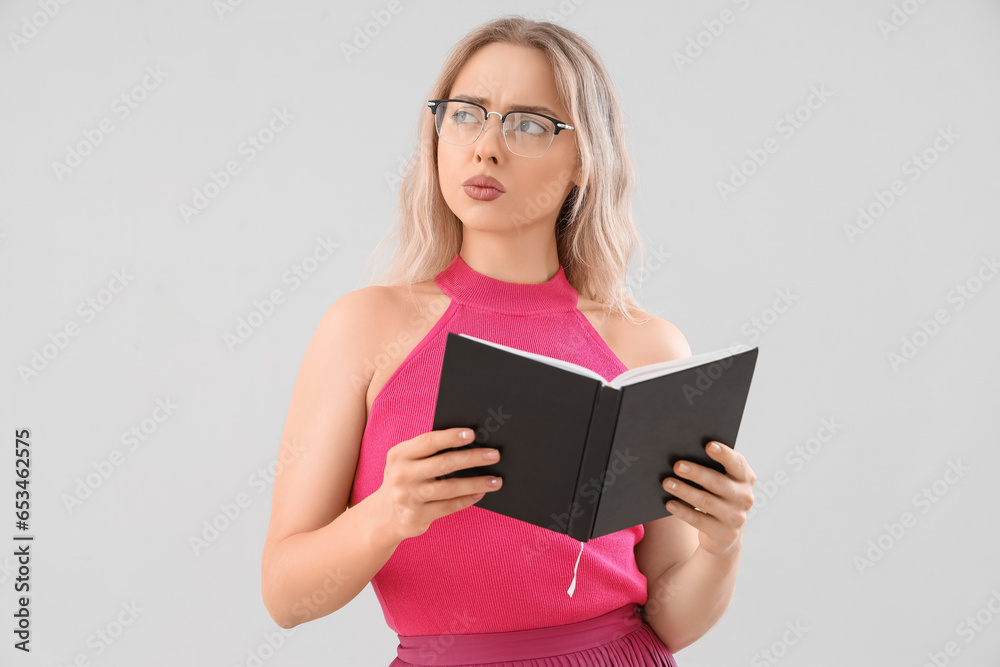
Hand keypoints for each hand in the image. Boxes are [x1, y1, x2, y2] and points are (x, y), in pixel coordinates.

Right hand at [373, 427, 502, 543]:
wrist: (383, 516)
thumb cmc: (405, 480)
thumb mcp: (407, 462)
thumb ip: (429, 452)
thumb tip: (470, 443)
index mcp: (399, 455)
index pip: (429, 441)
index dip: (451, 437)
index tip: (473, 434)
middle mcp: (402, 475)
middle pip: (444, 464)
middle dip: (473, 458)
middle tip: (494, 455)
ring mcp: (408, 497)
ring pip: (449, 488)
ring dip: (476, 483)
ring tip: (496, 480)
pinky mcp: (416, 517)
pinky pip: (448, 506)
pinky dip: (467, 499)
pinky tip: (481, 494)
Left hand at [662, 441, 756, 558]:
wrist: (725, 534)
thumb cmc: (717, 497)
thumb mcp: (722, 482)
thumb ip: (711, 468)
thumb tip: (682, 457)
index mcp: (745, 478)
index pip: (736, 463)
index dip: (724, 454)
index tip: (708, 445)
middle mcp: (744, 497)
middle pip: (717, 482)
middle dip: (696, 473)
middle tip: (677, 465)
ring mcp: (735, 517)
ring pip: (706, 501)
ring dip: (684, 491)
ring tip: (667, 483)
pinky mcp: (724, 533)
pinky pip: (699, 520)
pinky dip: (682, 511)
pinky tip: (669, 503)